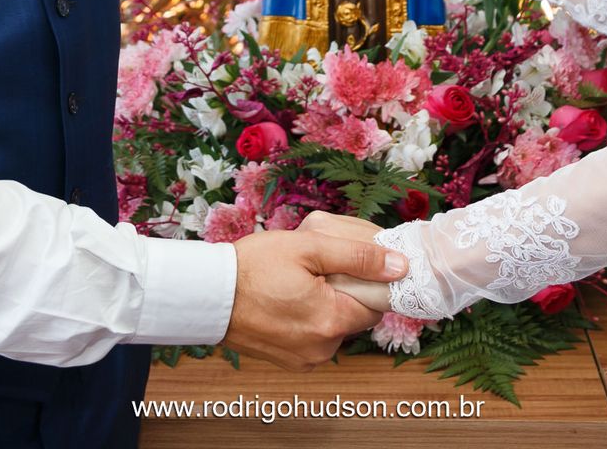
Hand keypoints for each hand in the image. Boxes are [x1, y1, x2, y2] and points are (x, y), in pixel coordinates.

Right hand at [221, 228, 405, 370]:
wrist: (205, 296)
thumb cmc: (252, 266)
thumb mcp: (308, 246)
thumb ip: (358, 255)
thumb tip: (400, 266)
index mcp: (332, 320)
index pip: (379, 301)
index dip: (370, 277)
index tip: (353, 260)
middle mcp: (324, 347)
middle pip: (358, 314)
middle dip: (347, 288)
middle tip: (319, 266)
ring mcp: (307, 358)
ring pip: (337, 324)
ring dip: (329, 303)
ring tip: (299, 281)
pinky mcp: (292, 361)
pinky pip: (317, 336)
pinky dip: (311, 317)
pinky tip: (289, 298)